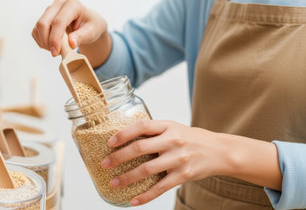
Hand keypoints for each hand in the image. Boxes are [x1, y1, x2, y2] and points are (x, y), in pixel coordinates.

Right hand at [31, 0, 107, 59]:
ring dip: (44, 42)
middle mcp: (59, 3)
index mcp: (73, 4)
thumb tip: (71, 43)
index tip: (56, 53)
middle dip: (47, 41)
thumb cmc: (91, 26)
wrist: (88, 23)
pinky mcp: (44, 16)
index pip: (58, 22)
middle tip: (55, 54)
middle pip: (43, 23)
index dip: (55, 39)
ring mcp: (50, 9)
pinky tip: (52, 46)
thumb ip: (82, 37)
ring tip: (56, 49)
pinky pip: (36, 31)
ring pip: (38, 27)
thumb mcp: (92, 32)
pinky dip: (41, 41)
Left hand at [101, 120, 228, 205]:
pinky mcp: (183, 175)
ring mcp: (178, 159)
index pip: (142, 126)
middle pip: (140, 148)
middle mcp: (173, 141)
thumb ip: (155, 131)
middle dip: (119, 157)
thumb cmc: (192, 138)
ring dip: (127, 177)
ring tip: (113, 183)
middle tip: (105, 164)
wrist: (220, 151)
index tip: (110, 142)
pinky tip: (133, 200)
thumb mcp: (174, 127)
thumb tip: (126, 137)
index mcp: (168, 126)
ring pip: (147, 170)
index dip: (124, 133)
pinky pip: (160, 188)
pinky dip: (145, 196)